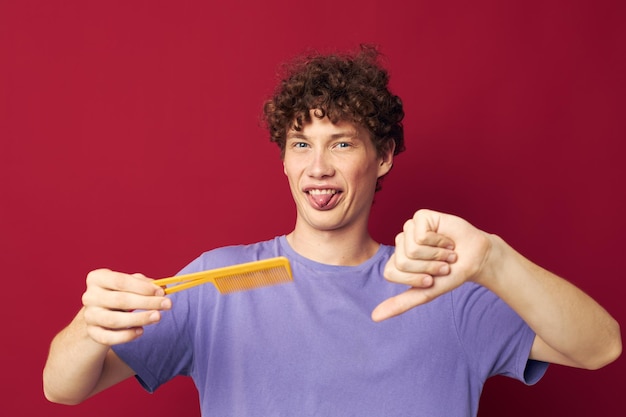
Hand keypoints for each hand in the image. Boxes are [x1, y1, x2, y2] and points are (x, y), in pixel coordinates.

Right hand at [81, 269, 171, 345]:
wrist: (98, 314)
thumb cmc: (118, 294)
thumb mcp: (128, 284)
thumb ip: (143, 284)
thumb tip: (161, 288)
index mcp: (97, 278)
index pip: (121, 281)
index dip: (143, 287)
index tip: (161, 291)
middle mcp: (90, 296)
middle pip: (120, 300)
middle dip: (147, 302)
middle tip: (167, 304)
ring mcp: (89, 316)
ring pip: (114, 320)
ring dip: (139, 319)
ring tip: (157, 317)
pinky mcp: (92, 332)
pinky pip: (108, 337)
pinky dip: (126, 336)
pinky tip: (141, 331)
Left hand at [371, 209, 492, 320]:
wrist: (475, 259)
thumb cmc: (450, 275)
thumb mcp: (425, 292)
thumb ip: (400, 304)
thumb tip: (374, 317)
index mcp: (397, 261)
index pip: (391, 273)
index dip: (415, 279)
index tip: (431, 279)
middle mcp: (400, 244)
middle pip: (403, 261)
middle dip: (428, 268)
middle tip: (442, 266)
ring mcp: (409, 229)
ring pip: (412, 249)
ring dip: (436, 255)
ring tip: (447, 253)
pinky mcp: (420, 217)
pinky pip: (421, 235)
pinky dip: (439, 242)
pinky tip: (447, 241)